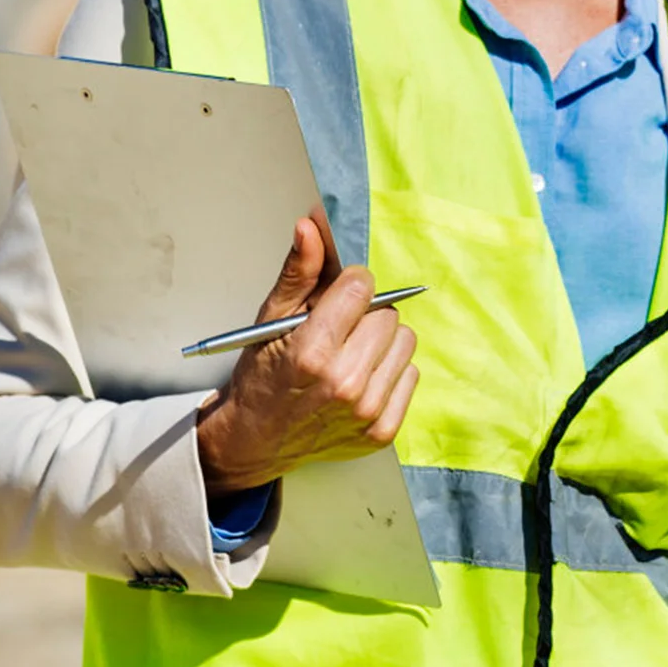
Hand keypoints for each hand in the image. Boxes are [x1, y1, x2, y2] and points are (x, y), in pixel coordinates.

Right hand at [195, 217, 418, 496]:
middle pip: (387, 314)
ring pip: (404, 341)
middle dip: (365, 315)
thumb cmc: (263, 376)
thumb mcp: (271, 319)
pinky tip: (360, 380)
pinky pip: (411, 374)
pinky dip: (390, 372)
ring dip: (381, 343)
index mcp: (313, 352)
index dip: (349, 287)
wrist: (256, 441)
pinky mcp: (382, 431)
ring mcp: (366, 412)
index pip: (362, 286)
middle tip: (338, 334)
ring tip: (349, 356)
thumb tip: (312, 226)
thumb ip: (298, 271)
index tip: (335, 300)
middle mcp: (344, 384)